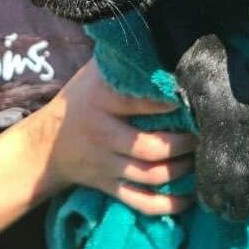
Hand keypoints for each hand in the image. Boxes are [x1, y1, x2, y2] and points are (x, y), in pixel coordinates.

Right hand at [31, 59, 196, 215]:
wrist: (45, 145)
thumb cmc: (80, 100)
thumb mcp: (94, 74)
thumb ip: (123, 62)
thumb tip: (161, 44)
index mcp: (100, 102)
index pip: (136, 103)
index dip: (166, 103)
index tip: (191, 99)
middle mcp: (103, 136)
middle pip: (148, 147)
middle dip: (182, 143)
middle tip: (203, 133)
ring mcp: (106, 165)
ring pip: (149, 175)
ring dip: (181, 170)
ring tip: (200, 157)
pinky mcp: (109, 187)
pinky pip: (140, 202)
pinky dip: (167, 205)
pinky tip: (189, 198)